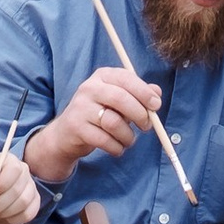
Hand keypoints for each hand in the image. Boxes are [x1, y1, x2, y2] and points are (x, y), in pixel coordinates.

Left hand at [0, 148, 41, 223]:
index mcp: (8, 160)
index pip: (14, 169)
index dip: (1, 185)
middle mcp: (23, 170)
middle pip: (18, 189)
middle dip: (0, 204)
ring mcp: (31, 186)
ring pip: (24, 203)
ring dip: (4, 213)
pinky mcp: (34, 202)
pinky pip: (28, 214)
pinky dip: (12, 219)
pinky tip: (0, 218)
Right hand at [27, 65, 164, 182]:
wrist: (66, 134)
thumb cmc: (99, 114)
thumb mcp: (118, 100)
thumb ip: (138, 94)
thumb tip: (157, 93)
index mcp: (102, 76)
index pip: (126, 78)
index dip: (144, 92)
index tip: (156, 105)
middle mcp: (89, 88)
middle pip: (121, 98)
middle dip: (140, 114)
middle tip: (147, 126)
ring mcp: (80, 107)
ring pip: (114, 122)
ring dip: (128, 136)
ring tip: (129, 140)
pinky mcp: (76, 127)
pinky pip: (104, 140)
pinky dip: (116, 147)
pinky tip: (117, 148)